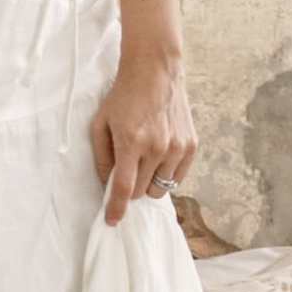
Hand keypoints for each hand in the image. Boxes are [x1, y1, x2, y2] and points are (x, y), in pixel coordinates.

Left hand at [90, 50, 195, 226]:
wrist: (155, 71)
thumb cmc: (123, 96)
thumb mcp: (100, 123)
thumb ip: (101, 157)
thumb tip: (106, 184)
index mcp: (132, 142)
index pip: (124, 189)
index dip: (116, 209)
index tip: (112, 221)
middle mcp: (157, 148)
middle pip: (142, 192)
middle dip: (131, 188)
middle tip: (126, 170)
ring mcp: (177, 148)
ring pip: (160, 188)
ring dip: (148, 181)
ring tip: (143, 159)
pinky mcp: (191, 145)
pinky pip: (177, 177)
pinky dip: (165, 175)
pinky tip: (158, 157)